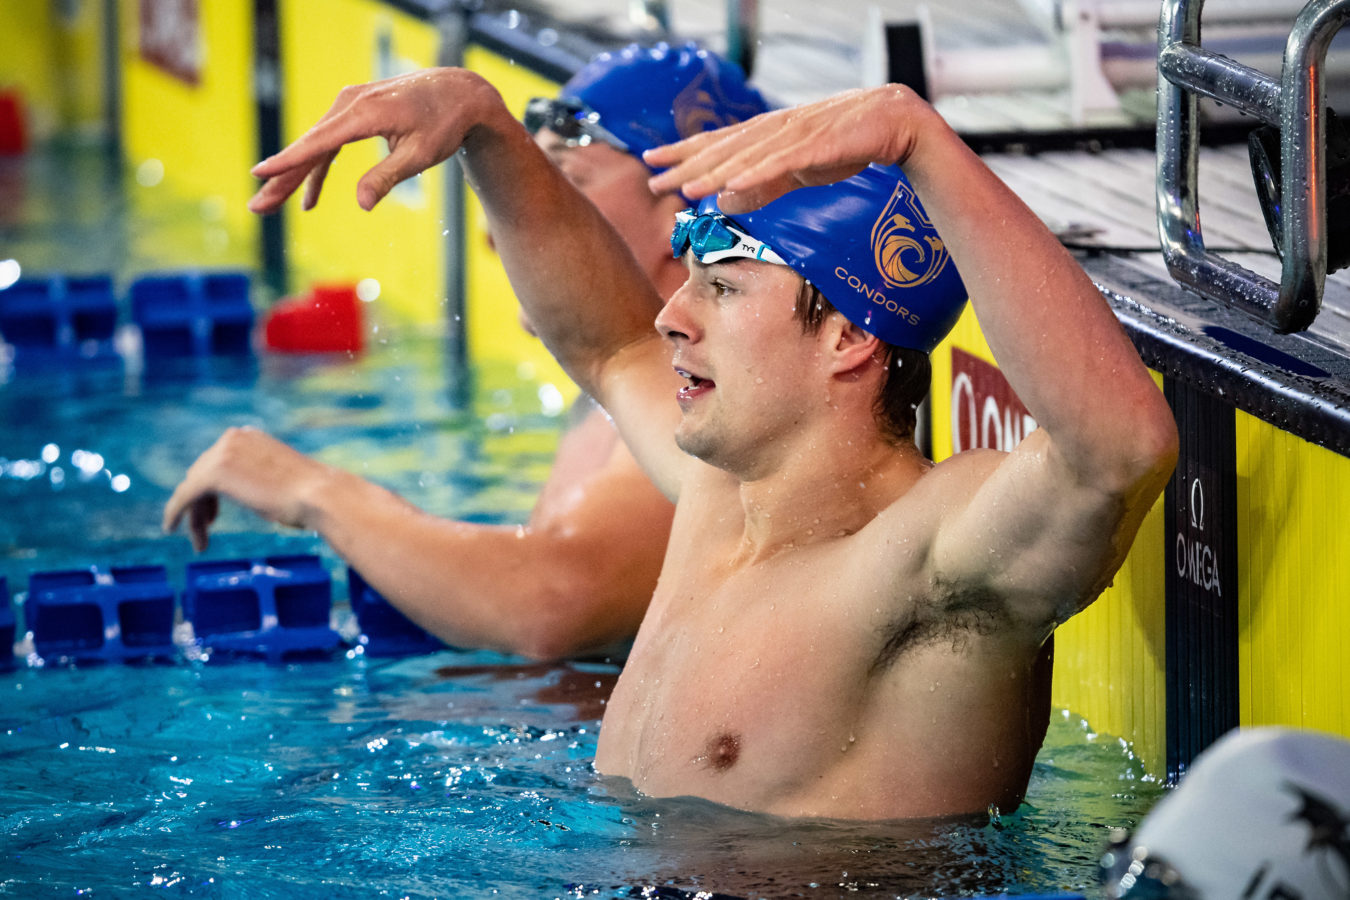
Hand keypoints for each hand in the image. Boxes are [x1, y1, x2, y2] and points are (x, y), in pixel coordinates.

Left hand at [162, 427, 331, 551]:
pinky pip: (184, 496)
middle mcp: (232, 438)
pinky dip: (175, 512)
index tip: (214, 513)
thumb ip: (259, 475)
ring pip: (193, 488)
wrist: (319, 496)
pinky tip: (171, 528)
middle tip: (208, 528)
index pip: (217, 461)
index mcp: (248, 436)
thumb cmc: (311, 495)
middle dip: (202, 503)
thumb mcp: (280, 477)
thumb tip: (252, 488)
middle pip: (202, 473)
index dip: (212, 490)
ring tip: (199, 542)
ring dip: (194, 515)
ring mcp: (221, 453)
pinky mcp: (213, 474)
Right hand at [248, 67, 509, 213]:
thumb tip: (362, 205)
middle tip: (258, 207)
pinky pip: (329, 141)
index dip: (288, 162)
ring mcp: (350, 104)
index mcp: (365, 114)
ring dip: (294, 176)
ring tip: (271, 204)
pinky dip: (319, 167)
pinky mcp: (355, 109)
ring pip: (315, 144)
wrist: (457, 92)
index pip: (318, 143)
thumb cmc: (443, 123)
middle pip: (309, 146)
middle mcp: (351, 104)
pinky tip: (309, 196)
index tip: (260, 175)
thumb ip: (388, 177)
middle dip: (282, 179)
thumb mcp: (420, 155)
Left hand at [643, 86, 933, 213]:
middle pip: (723, 149)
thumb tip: (728, 201)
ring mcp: (795, 134)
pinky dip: (757, 173)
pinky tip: (733, 185)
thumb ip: (764, 186)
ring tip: (684, 189)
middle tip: (653, 180)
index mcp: (768, 134)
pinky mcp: (819, 144)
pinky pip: (783, 161)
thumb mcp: (797, 170)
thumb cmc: (845, 142)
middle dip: (686, 165)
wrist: (894, 121)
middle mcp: (775, 129)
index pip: (718, 143)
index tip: (653, 163)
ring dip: (713, 172)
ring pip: (747, 156)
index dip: (684, 153)